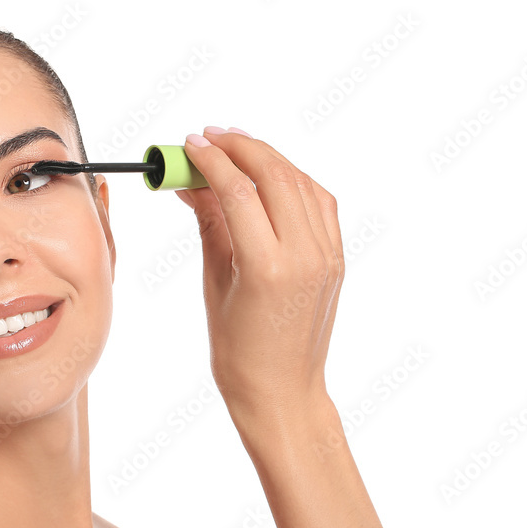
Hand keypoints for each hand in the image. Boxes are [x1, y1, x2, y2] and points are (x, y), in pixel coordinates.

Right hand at [174, 127, 343, 427]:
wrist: (282, 390)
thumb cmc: (239, 350)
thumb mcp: (215, 283)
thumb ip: (209, 224)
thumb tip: (193, 183)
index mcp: (268, 269)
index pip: (239, 191)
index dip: (212, 160)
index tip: (190, 144)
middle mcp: (304, 256)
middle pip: (274, 175)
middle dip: (240, 147)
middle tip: (209, 137)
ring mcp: (326, 255)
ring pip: (300, 181)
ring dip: (267, 157)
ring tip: (234, 148)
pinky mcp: (336, 257)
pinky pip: (318, 201)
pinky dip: (292, 179)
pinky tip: (268, 175)